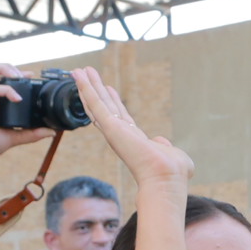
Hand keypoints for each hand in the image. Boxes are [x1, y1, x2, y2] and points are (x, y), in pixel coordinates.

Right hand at [0, 63, 45, 170]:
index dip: (14, 73)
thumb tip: (50, 132)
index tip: (31, 75)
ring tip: (19, 77)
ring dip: (3, 69)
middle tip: (25, 75)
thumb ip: (30, 134)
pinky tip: (18, 98)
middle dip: (8, 67)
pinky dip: (6, 90)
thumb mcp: (12, 138)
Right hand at [69, 68, 189, 187]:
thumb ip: (164, 146)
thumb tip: (162, 142)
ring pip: (96, 103)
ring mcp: (113, 131)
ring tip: (78, 70)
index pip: (120, 117)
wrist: (167, 179)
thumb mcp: (171, 153)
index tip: (108, 88)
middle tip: (85, 75)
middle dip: (95, 90)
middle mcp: (120, 135)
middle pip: (104, 107)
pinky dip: (86, 89)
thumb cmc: (172, 173)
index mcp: (133, 140)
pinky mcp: (110, 127)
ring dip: (86, 86)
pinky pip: (95, 104)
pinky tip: (79, 76)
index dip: (113, 102)